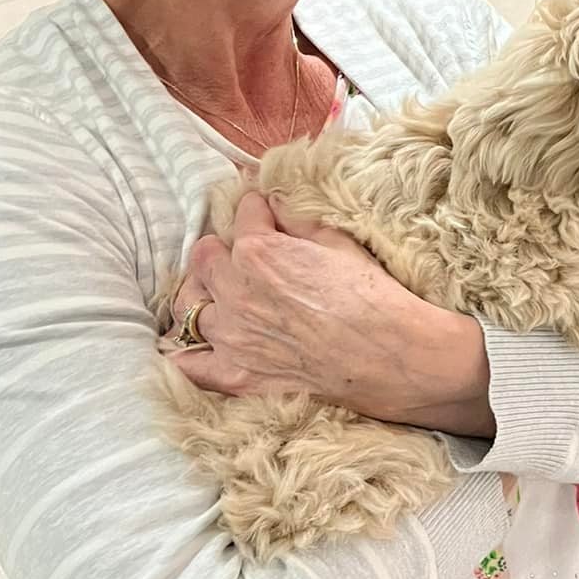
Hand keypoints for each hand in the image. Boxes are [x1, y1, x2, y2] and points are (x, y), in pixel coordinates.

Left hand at [167, 192, 494, 436]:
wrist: (389, 356)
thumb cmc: (371, 296)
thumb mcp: (340, 243)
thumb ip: (299, 220)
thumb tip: (277, 204)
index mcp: (258, 251)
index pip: (244, 214)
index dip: (257, 210)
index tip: (266, 213)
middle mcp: (234, 290)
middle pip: (203, 257)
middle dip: (222, 249)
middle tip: (243, 255)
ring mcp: (231, 336)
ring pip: (189, 306)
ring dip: (204, 295)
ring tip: (223, 296)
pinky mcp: (236, 374)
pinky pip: (190, 364)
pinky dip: (189, 353)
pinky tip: (198, 344)